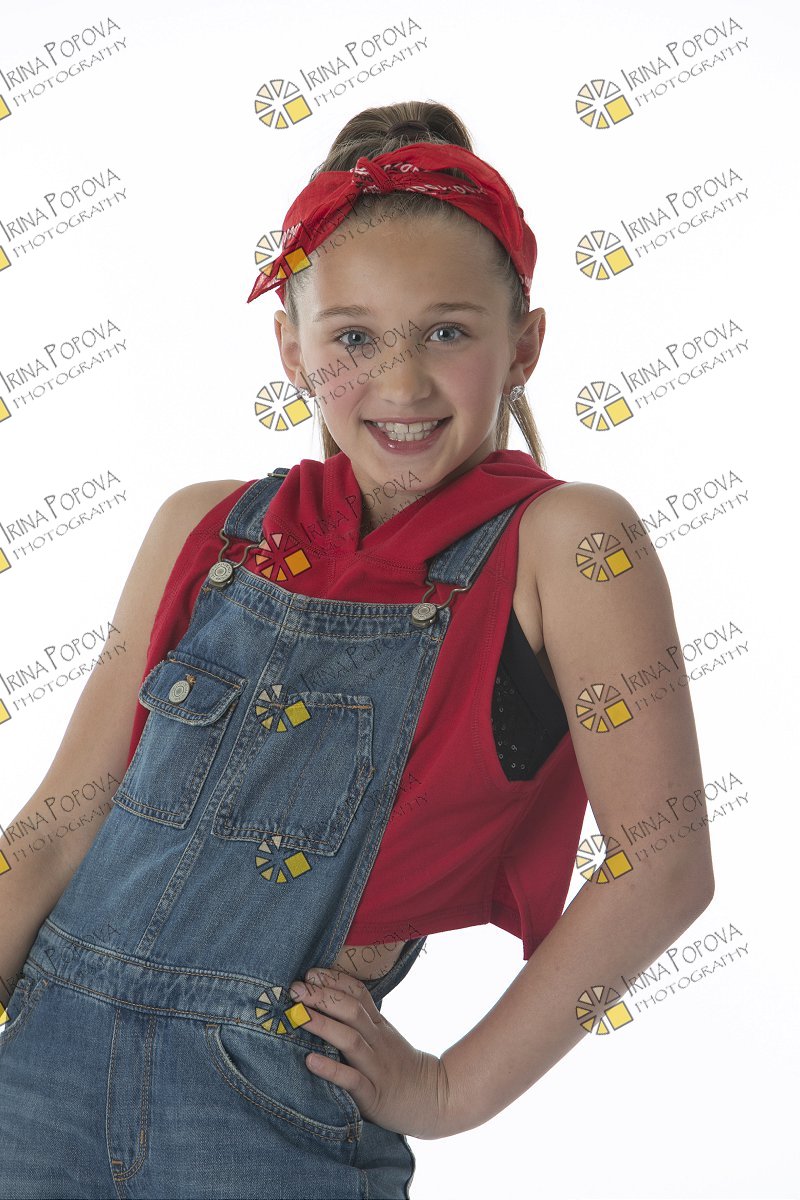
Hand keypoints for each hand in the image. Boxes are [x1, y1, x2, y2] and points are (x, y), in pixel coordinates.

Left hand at [289, 965, 453, 1139]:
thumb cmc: (400, 1068)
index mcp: (380, 1026)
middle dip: (322, 997)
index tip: (310, 973)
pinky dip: (331, 1069)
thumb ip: (363, 1021)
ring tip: (298, 1016)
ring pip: (350, 1040)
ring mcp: (377, 1068)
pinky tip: (310, 1061)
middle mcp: (378, 1042)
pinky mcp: (374, 1096)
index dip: (335, 981)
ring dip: (323, 1026)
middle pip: (351, 1011)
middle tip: (295, 989)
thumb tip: (327, 1002)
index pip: (359, 994)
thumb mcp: (386, 1038)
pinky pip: (352, 1080)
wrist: (436, 1099)